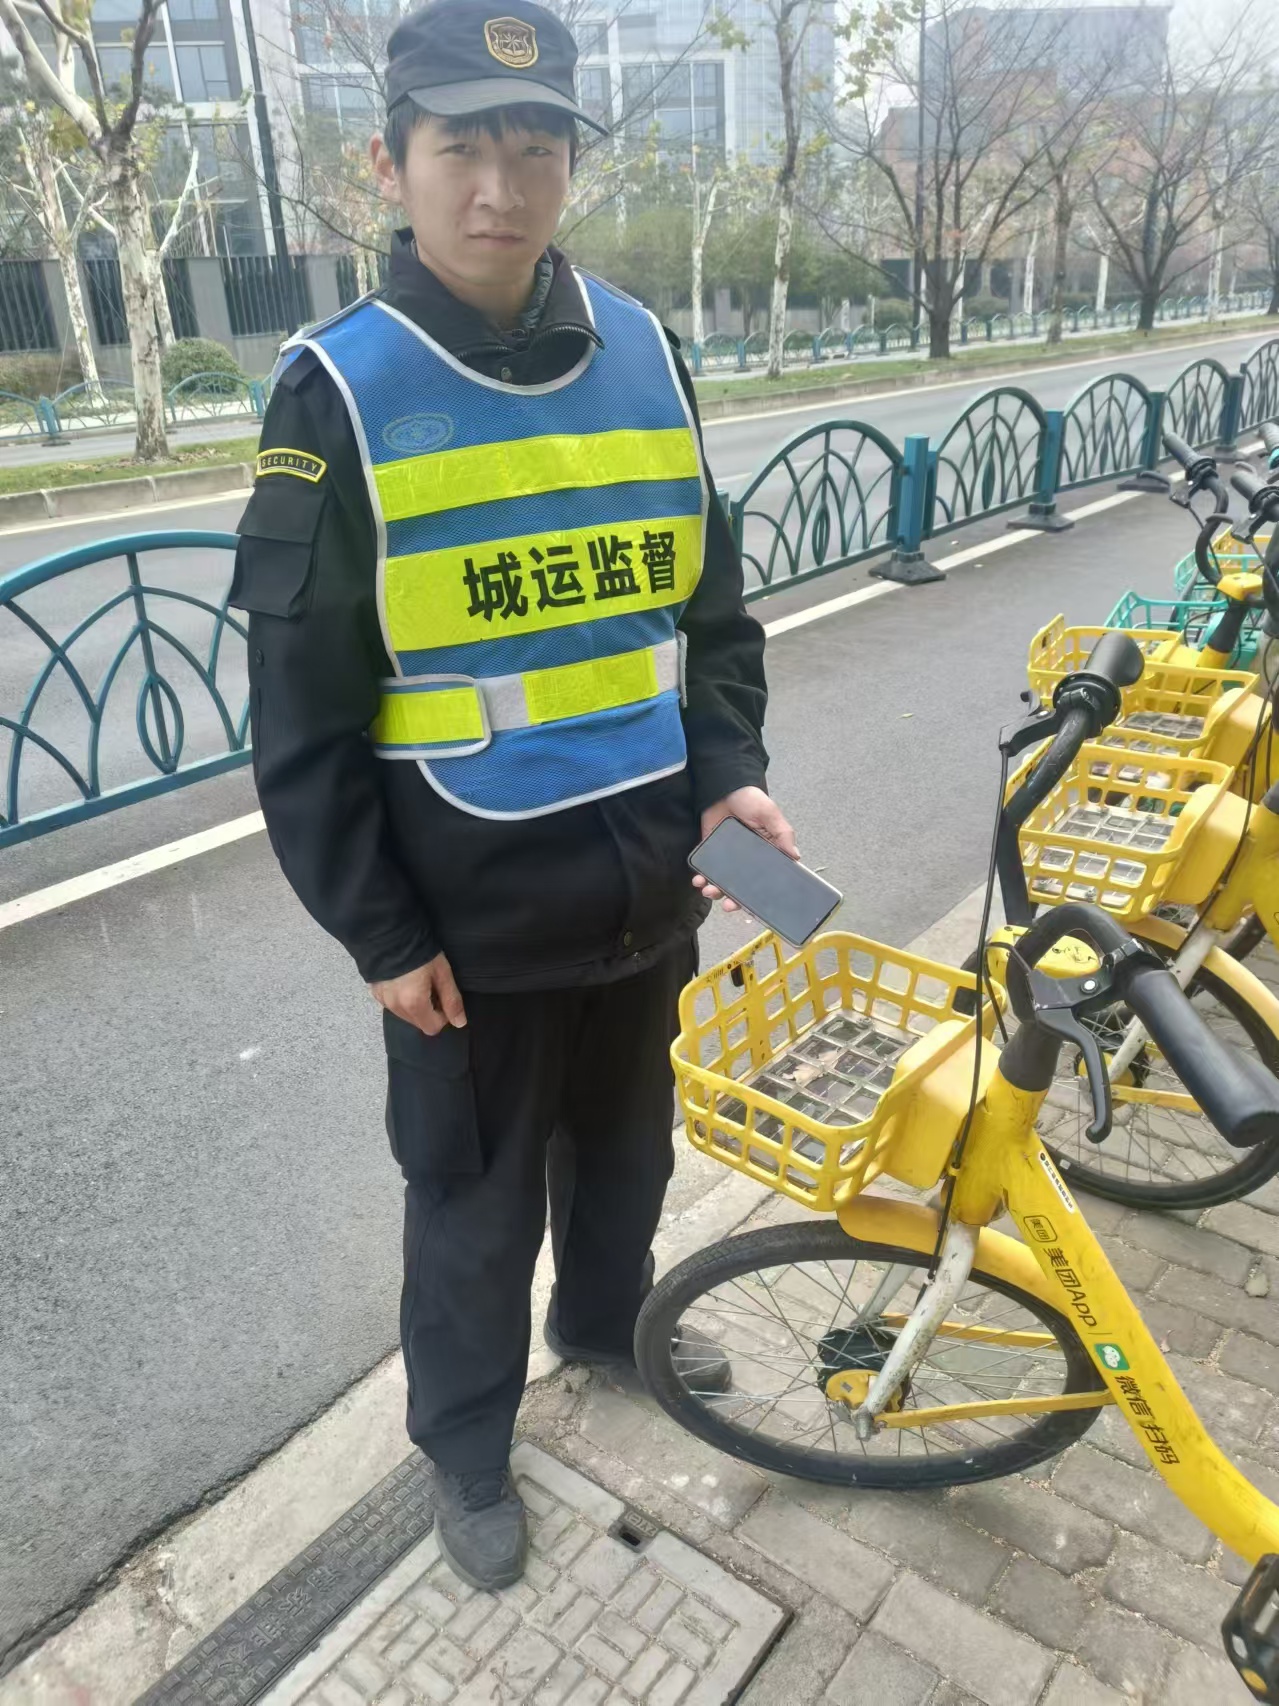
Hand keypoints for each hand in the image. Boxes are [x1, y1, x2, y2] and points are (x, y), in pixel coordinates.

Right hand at [369, 952, 466, 1034]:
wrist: (389, 933)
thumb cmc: (420, 951)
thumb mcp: (442, 973)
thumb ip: (452, 1000)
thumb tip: (460, 1023)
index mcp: (413, 1004)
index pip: (432, 1028)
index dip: (443, 1016)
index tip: (443, 997)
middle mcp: (395, 1007)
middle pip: (418, 1023)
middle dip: (429, 1011)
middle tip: (431, 987)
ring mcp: (382, 1001)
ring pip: (405, 1015)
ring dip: (414, 1006)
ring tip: (417, 982)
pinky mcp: (375, 992)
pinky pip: (392, 1005)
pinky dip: (401, 999)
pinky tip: (404, 981)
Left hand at [694, 786, 798, 912]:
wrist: (723, 786)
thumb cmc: (751, 799)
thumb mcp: (770, 814)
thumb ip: (783, 834)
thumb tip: (796, 857)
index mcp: (765, 854)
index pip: (764, 880)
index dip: (760, 896)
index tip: (753, 908)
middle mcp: (747, 860)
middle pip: (742, 887)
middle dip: (734, 900)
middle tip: (728, 905)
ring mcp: (727, 857)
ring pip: (722, 881)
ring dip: (715, 891)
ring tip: (709, 891)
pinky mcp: (710, 851)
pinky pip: (706, 869)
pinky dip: (702, 878)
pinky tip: (698, 880)